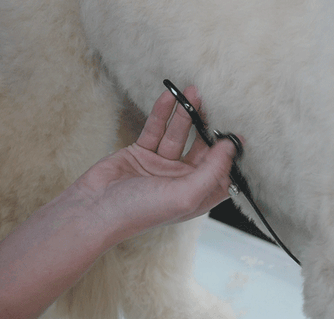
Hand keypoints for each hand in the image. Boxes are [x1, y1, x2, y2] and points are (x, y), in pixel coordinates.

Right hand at [70, 86, 236, 246]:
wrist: (94, 209)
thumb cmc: (141, 211)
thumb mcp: (185, 194)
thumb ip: (212, 170)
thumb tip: (231, 147)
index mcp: (197, 195)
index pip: (222, 173)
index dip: (231, 154)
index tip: (239, 131)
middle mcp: (182, 180)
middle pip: (202, 148)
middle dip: (208, 126)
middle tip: (216, 102)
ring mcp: (161, 166)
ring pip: (178, 135)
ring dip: (185, 114)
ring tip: (194, 91)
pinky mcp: (141, 153)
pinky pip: (156, 129)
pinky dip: (162, 114)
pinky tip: (170, 97)